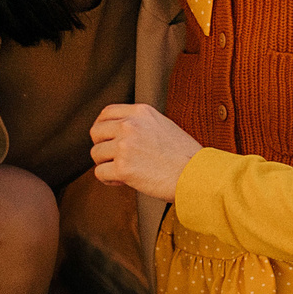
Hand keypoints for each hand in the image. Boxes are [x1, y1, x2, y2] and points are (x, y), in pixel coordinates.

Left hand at [88, 103, 202, 200]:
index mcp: (141, 112)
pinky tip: (122, 181)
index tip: (105, 138)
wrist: (196, 175)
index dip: (102, 127)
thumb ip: (140, 124)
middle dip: (101, 147)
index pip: (106, 113)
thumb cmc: (185, 156)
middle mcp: (130, 125)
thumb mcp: (163, 126)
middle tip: (112, 158)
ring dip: (105, 165)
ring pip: (96, 154)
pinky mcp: (123, 168)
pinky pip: (100, 173)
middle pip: (96, 133)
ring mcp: (125, 146)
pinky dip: (108, 180)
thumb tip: (118, 134)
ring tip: (122, 172)